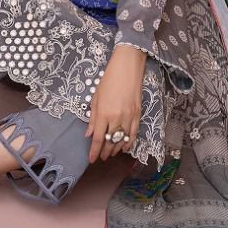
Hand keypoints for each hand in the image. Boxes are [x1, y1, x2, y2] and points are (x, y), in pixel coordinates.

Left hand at [85, 45, 145, 162]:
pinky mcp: (138, 114)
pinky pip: (134, 133)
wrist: (127, 68)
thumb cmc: (108, 80)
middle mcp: (116, 118)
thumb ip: (92, 118)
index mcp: (103, 113)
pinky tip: (125, 148)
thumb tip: (89, 134)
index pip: (98, 138)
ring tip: (111, 153)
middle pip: (110, 142)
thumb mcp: (95, 97)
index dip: (94, 151)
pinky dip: (129, 142)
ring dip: (116, 149)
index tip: (91, 160)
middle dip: (105, 152)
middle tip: (101, 157)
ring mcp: (128, 117)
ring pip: (122, 140)